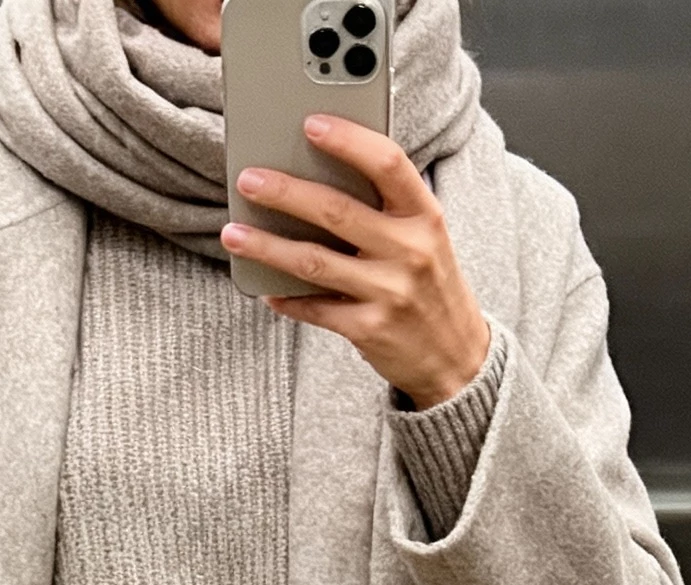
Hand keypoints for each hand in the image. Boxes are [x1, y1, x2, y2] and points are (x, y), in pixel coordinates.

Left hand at [221, 117, 490, 409]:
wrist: (457, 356)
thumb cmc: (430, 284)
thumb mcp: (425, 236)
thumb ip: (386, 206)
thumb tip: (318, 172)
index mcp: (424, 215)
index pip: (388, 163)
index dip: (348, 140)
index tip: (310, 123)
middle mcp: (410, 250)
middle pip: (337, 211)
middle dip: (285, 192)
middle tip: (248, 179)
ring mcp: (390, 293)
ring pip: (314, 262)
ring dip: (268, 246)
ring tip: (233, 233)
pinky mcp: (370, 330)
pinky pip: (316, 309)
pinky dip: (286, 297)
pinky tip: (266, 287)